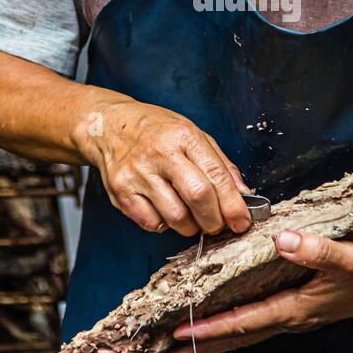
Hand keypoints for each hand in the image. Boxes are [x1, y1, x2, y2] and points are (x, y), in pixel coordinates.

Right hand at [74, 99, 250, 235]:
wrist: (109, 126)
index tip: (242, 221)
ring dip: (191, 226)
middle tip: (218, 225)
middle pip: (197, 197)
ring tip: (191, 216)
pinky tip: (164, 209)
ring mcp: (137, 174)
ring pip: (176, 217)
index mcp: (183, 136)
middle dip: (215, 220)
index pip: (215, 175)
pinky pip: (152, 224)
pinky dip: (164, 225)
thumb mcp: (193, 134)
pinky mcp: (121, 193)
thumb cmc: (157, 131)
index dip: (233, 204)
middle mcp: (160, 154)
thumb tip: (243, 195)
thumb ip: (220, 164)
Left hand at [169, 230, 352, 352]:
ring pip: (248, 331)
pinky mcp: (301, 308)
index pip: (244, 320)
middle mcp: (292, 317)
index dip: (211, 327)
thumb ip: (318, 249)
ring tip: (187, 340)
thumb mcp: (351, 256)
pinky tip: (228, 318)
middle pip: (239, 336)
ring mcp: (296, 315)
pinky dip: (237, 324)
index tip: (180, 331)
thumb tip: (283, 241)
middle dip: (204, 343)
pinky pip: (259, 321)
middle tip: (168, 349)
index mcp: (296, 307)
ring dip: (217, 337)